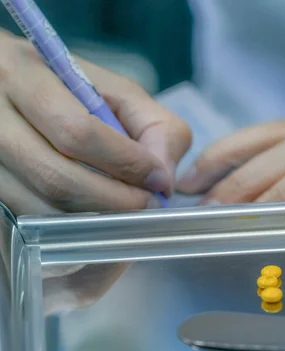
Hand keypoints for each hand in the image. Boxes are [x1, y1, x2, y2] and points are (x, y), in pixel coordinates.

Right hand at [0, 30, 190, 214]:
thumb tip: (162, 178)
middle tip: (146, 207)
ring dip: (92, 221)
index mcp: (25, 76)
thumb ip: (155, 127)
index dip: (126, 164)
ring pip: (38, 208)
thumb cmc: (70, 91)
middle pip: (56, 177)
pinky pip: (24, 223)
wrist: (8, 87)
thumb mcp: (118, 92)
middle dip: (114, 200)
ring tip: (123, 215)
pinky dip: (66, 232)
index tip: (158, 181)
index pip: (77, 132)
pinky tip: (91, 222)